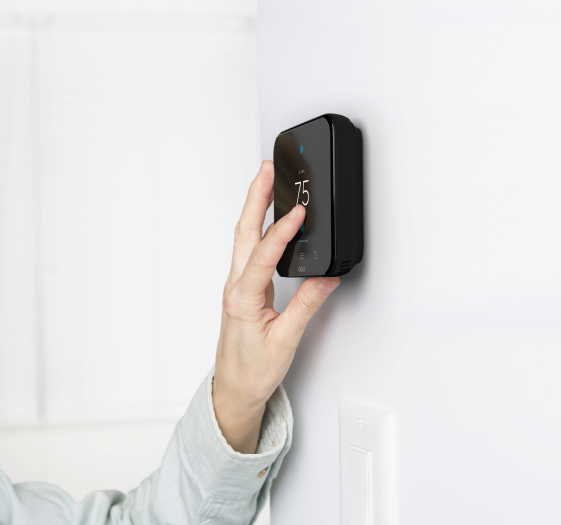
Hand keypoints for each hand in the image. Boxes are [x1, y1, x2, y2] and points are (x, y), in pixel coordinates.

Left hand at [211, 160, 340, 453]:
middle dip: (255, 199)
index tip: (298, 213)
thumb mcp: (286, 341)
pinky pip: (249, 250)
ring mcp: (237, 287)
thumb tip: (326, 278)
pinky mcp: (243, 289)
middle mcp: (235, 288)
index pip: (263, 257)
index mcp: (242, 300)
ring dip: (255, 208)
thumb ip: (306, 306)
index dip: (281, 233)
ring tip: (267, 183)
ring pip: (244, 239)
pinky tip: (270, 219)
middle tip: (266, 170)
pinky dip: (259, 228)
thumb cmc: (253, 371)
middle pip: (244, 233)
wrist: (234, 389)